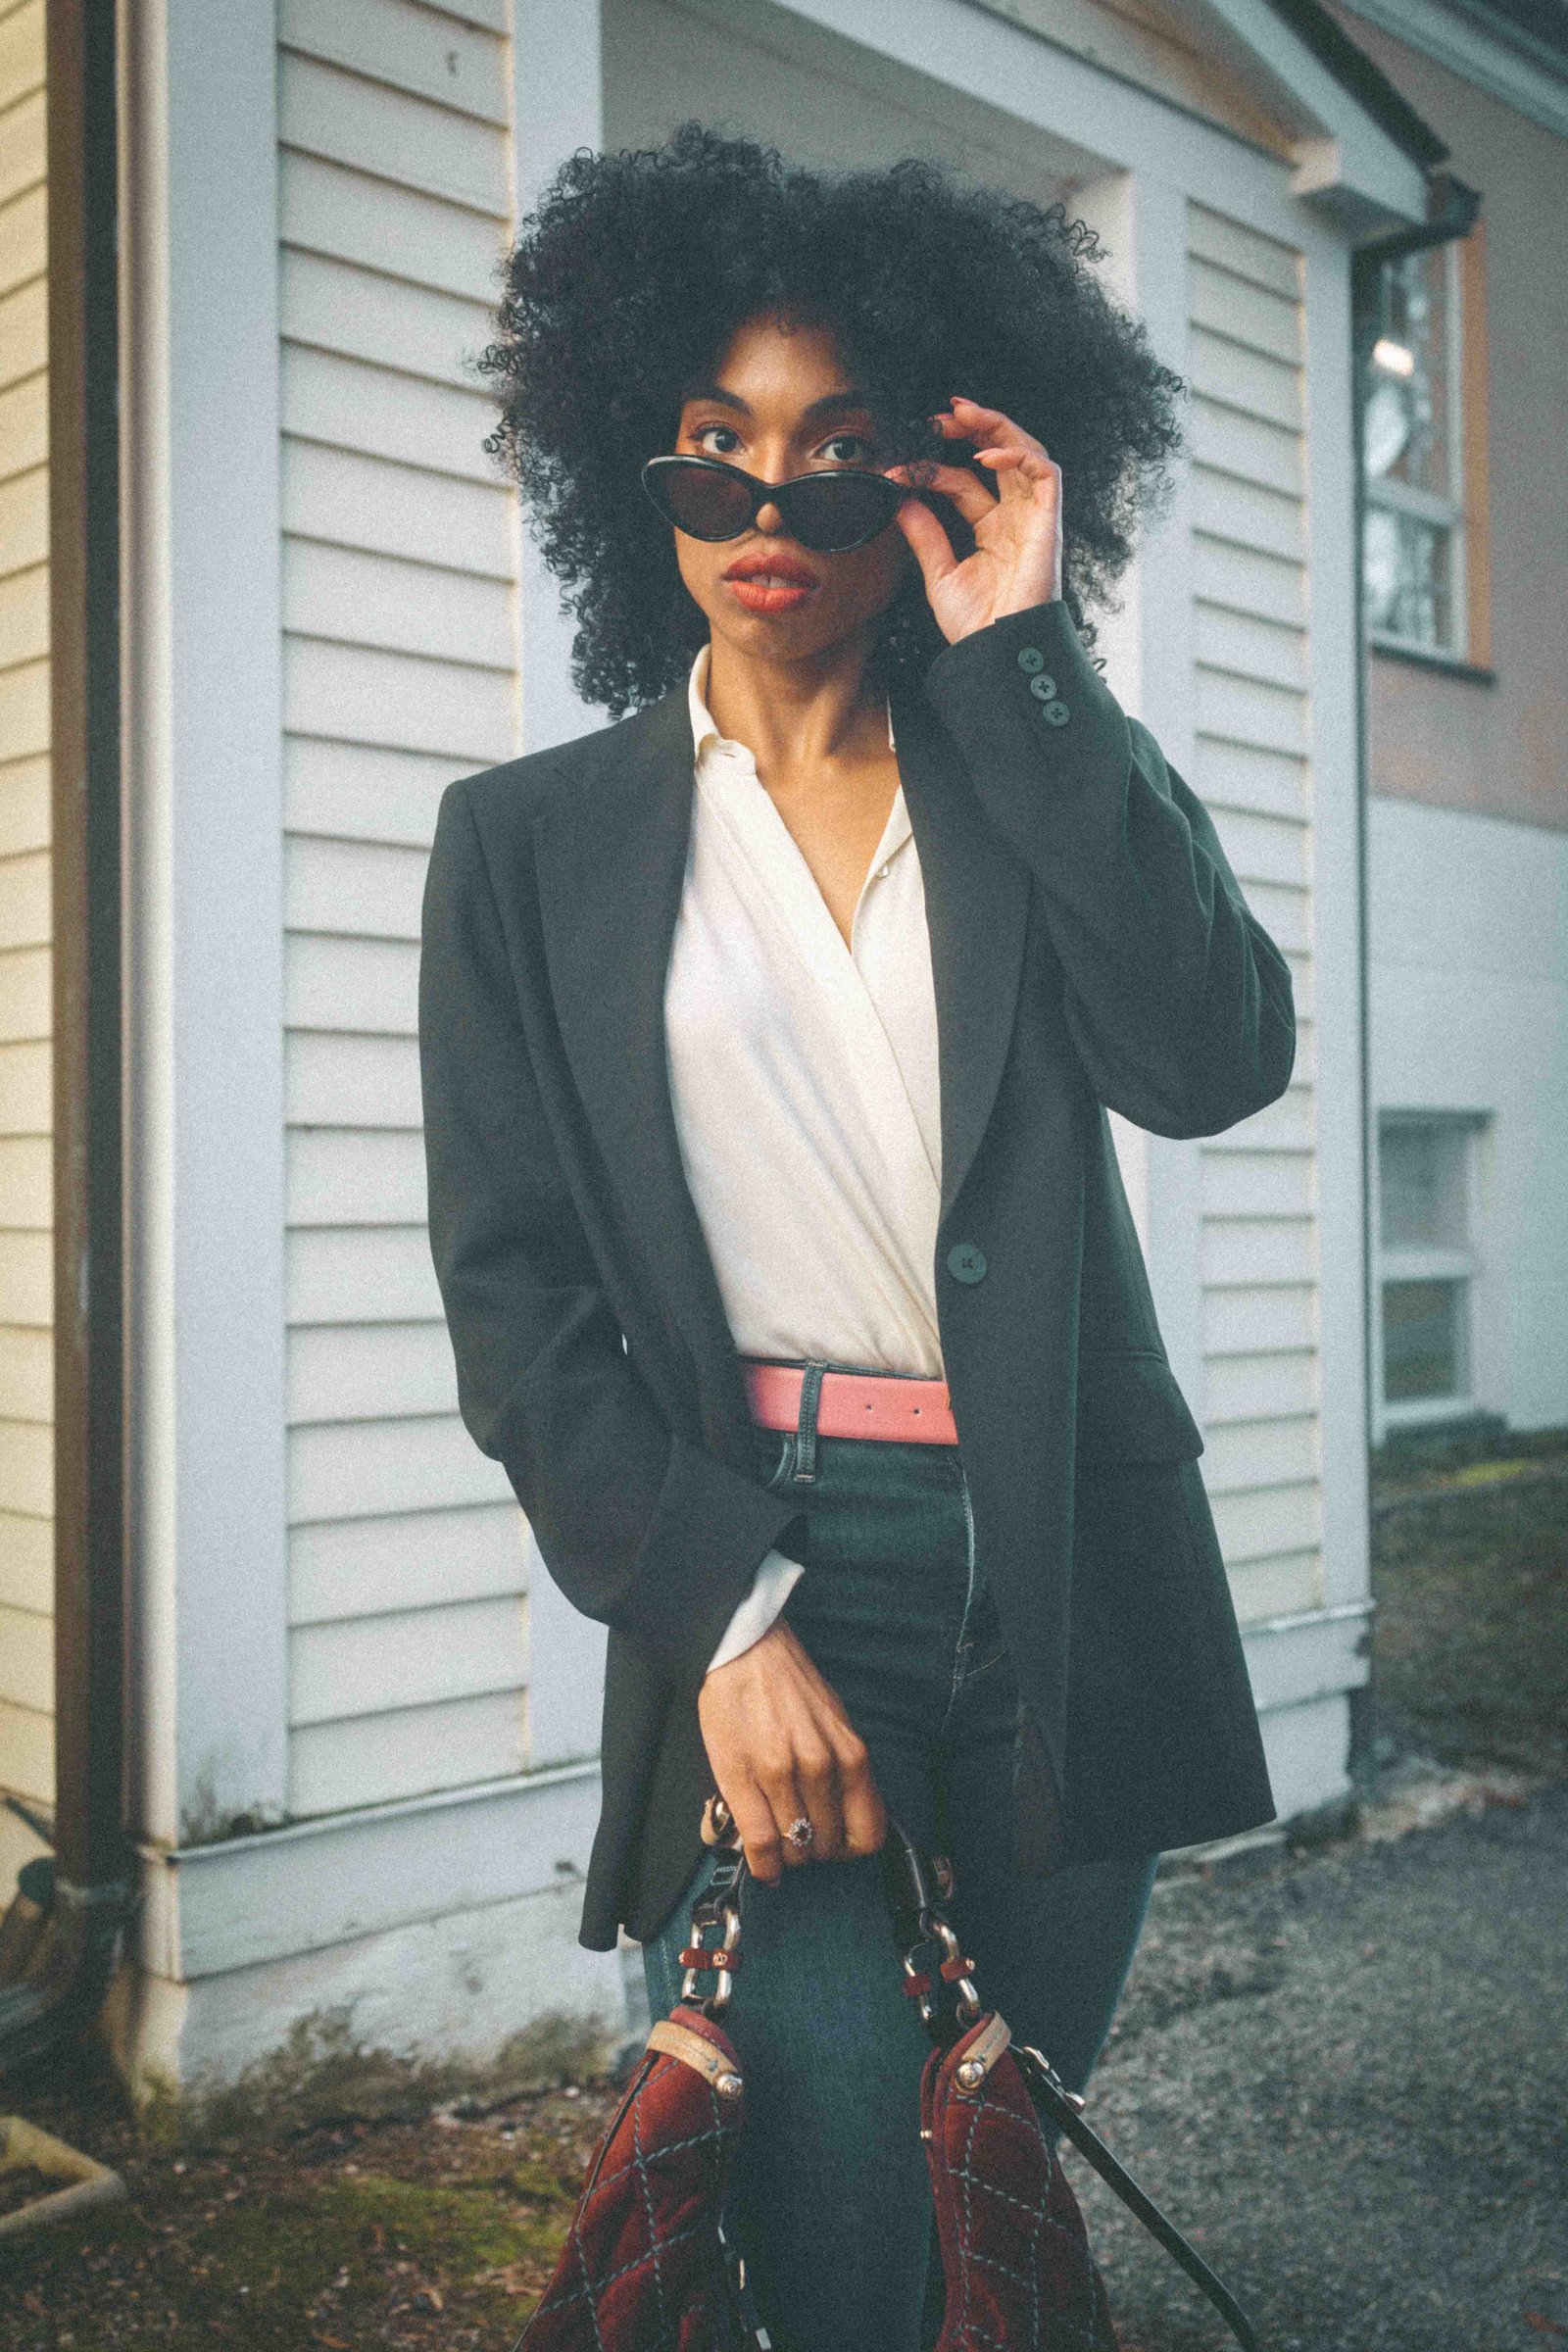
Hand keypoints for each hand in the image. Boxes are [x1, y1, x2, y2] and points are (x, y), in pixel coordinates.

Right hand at [697, 1618, 887, 1884]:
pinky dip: (763, 1864)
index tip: (838, 1848)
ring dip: (787, 1856)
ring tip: (780, 1843)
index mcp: (850, 1754)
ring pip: (794, 1849)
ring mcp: (781, 1774)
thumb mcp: (836, 1724)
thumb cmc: (790, 1685)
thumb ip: (845, 1770)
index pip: (868, 1833)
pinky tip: (764, 1866)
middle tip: (801, 1841)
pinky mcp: (742, 1778)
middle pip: (827, 1846)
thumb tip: (848, 1817)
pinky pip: (760, 1842)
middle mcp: (821, 1767)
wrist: (746, 1652)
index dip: (852, 1851)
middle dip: (815, 1851)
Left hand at [885, 396, 1063, 644]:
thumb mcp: (940, 574)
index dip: (931, 470)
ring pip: (1026, 451)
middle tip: (938, 416)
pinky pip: (1046, 472)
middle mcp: (1014, 516)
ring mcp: (1033, 517)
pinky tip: (984, 456)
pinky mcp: (1049, 522)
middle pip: (1000, 454)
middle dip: (972, 427)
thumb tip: (901, 500)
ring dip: (996, 426)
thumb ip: (924, 535)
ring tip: (962, 414)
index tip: (897, 471)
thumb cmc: (977, 625)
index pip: (963, 482)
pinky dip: (1018, 455)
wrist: (999, 650)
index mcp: (991, 528)